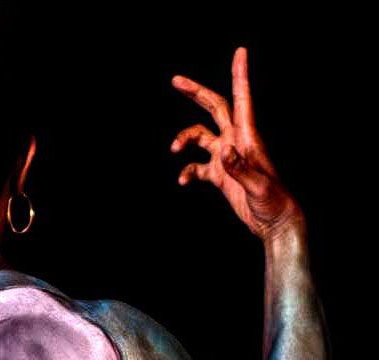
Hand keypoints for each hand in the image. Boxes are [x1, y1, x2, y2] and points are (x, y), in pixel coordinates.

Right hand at [170, 47, 303, 240]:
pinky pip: (197, 167)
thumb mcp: (257, 185)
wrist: (272, 221)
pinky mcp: (220, 176)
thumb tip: (222, 151)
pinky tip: (183, 182)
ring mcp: (226, 158)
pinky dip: (187, 172)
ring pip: (200, 136)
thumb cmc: (272, 201)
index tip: (240, 52)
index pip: (241, 100)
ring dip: (184, 139)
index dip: (240, 75)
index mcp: (248, 137)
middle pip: (214, 108)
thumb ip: (239, 168)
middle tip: (176, 81)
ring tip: (174, 150)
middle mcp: (236, 142)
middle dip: (196, 93)